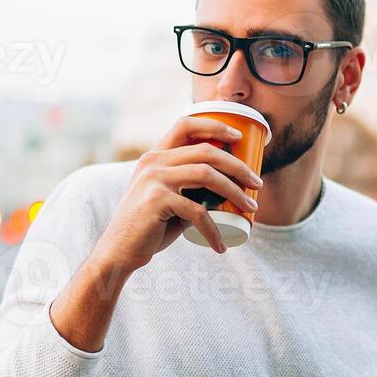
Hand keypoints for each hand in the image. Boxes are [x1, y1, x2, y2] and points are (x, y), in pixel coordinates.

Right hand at [95, 114, 264, 270]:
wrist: (119, 251)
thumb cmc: (149, 226)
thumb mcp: (168, 198)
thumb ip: (190, 187)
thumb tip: (228, 185)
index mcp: (155, 155)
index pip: (186, 125)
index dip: (215, 125)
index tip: (239, 138)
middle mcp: (153, 161)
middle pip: (206, 151)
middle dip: (238, 166)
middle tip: (257, 183)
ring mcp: (154, 179)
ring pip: (207, 175)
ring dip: (235, 192)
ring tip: (251, 208)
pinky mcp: (156, 200)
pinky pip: (197, 211)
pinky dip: (213, 230)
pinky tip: (220, 245)